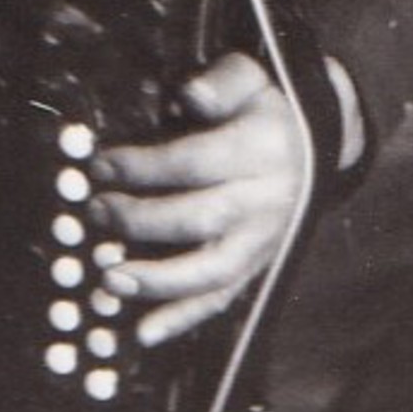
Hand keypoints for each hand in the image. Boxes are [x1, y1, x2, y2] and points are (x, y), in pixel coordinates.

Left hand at [90, 52, 310, 347]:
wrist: (316, 145)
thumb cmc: (265, 110)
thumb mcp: (251, 78)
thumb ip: (221, 82)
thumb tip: (191, 95)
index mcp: (261, 151)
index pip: (193, 163)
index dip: (142, 167)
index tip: (99, 166)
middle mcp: (265, 201)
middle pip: (197, 219)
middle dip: (139, 220)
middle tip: (95, 212)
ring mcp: (261, 241)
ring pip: (211, 272)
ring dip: (157, 281)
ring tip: (110, 279)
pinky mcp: (255, 267)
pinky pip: (220, 300)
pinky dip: (182, 319)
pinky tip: (143, 333)